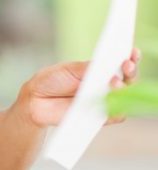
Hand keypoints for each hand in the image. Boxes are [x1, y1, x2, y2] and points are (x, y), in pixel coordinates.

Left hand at [22, 48, 140, 127]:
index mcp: (101, 69)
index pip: (122, 63)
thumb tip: (109, 64)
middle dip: (130, 72)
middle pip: (129, 79)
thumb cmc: (52, 80)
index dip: (131, 57)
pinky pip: (115, 116)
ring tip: (114, 82)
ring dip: (124, 89)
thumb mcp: (69, 69)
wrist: (36, 100)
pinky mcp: (100, 117)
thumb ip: (89, 68)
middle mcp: (106, 85)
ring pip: (126, 98)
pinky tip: (111, 103)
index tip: (133, 52)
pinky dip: (116, 110)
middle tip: (126, 66)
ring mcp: (104, 101)